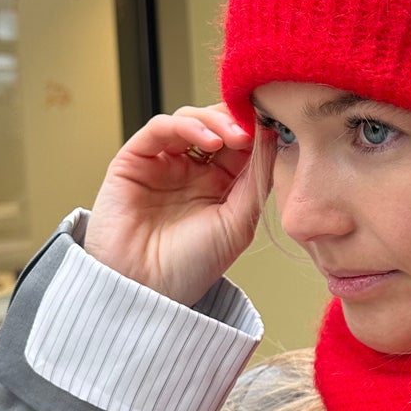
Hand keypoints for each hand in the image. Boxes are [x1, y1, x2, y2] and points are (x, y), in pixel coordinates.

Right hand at [81, 104, 267, 305]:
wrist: (145, 290)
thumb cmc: (191, 266)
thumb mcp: (238, 223)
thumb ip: (257, 180)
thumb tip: (272, 136)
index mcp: (220, 185)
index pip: (241, 143)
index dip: (258, 130)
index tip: (275, 125)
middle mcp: (192, 169)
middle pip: (217, 125)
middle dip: (237, 120)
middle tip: (254, 127)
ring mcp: (163, 162)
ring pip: (191, 120)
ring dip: (215, 121)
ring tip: (234, 137)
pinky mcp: (134, 159)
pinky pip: (160, 128)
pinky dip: (186, 125)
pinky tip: (208, 140)